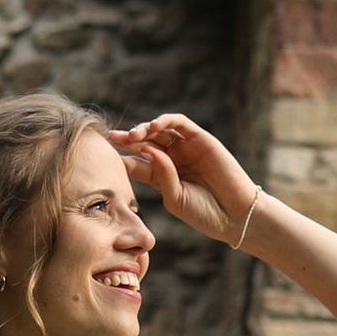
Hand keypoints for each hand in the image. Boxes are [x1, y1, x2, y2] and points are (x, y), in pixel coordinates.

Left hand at [108, 114, 258, 246]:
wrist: (234, 214)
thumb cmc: (204, 213)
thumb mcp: (174, 198)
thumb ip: (160, 175)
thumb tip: (147, 149)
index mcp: (161, 177)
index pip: (136, 163)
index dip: (120, 157)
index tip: (103, 156)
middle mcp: (172, 160)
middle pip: (144, 143)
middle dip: (127, 139)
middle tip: (113, 139)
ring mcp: (186, 148)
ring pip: (160, 131)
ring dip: (144, 130)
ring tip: (133, 135)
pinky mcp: (201, 139)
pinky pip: (180, 123)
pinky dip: (166, 121)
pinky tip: (153, 127)